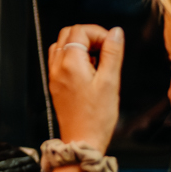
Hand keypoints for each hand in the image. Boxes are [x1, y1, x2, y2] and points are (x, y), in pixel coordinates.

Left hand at [48, 25, 126, 151]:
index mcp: (70, 63)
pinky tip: (89, 70)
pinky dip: (74, 57)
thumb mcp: (110, 81)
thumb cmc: (96, 117)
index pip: (80, 30)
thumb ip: (112, 53)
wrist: (82, 141)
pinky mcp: (56, 85)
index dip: (99, 32)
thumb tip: (115, 32)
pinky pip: (60, 60)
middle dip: (89, 36)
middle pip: (68, 34)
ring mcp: (54, 76)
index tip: (111, 44)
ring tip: (98, 60)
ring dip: (80, 45)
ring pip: (63, 45)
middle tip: (105, 49)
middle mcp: (58, 67)